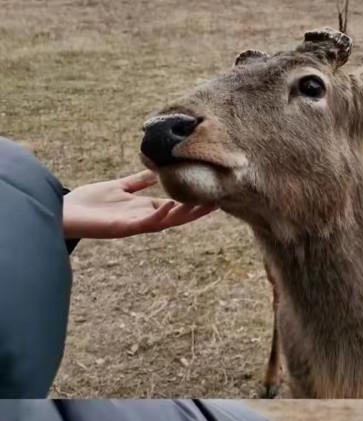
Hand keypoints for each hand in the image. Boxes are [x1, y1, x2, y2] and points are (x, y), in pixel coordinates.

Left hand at [62, 170, 213, 238]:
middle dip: (197, 210)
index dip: (193, 201)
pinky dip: (157, 215)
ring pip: (166, 221)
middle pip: (177, 215)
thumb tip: (156, 173)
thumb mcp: (119, 187)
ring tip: (202, 205)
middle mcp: (144, 218)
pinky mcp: (123, 228)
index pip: (175, 205)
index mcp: (144, 208)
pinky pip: (145, 222)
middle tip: (217, 202)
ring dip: (184, 214)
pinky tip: (168, 206)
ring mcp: (135, 224)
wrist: (67, 212)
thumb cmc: (89, 202)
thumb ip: (137, 182)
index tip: (212, 194)